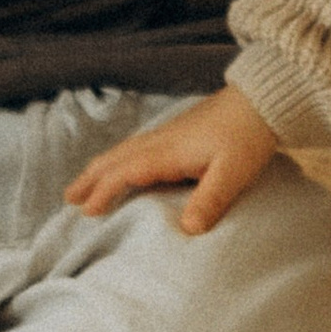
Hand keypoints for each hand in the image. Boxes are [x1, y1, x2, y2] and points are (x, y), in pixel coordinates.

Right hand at [64, 84, 279, 234]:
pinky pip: (137, 148)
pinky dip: (120, 160)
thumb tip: (188, 231)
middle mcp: (160, 141)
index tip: (86, 213)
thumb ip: (210, 200)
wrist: (262, 100)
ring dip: (102, 167)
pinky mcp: (178, 132)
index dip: (103, 191)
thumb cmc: (248, 136)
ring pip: (124, 151)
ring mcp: (168, 134)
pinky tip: (126, 166)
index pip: (124, 172)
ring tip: (86, 183)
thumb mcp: (233, 172)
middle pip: (115, 158)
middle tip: (68, 199)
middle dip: (90, 177)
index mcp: (167, 152)